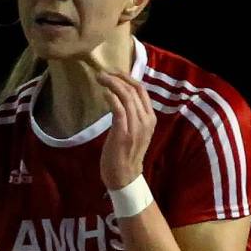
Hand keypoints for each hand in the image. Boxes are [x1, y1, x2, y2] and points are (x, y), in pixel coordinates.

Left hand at [98, 70, 156, 189]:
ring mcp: (136, 127)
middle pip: (135, 89)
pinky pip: (119, 109)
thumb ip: (131, 115)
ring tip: (100, 78)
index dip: (127, 77)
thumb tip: (119, 97)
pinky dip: (111, 98)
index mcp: (150, 119)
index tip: (113, 72)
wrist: (125, 177)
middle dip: (118, 77)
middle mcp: (146, 121)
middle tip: (102, 72)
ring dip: (112, 84)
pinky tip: (103, 93)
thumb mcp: (134, 131)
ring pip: (127, 96)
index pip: (142, 90)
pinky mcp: (123, 134)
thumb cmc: (125, 154)